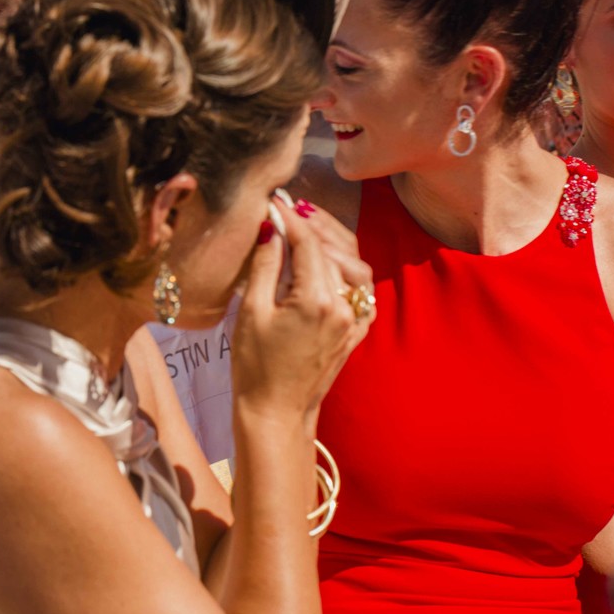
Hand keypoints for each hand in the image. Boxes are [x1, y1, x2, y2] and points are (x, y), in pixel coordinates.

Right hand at [232, 197, 373, 424]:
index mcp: (317, 301)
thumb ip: (265, 264)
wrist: (275, 412)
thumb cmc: (254, 367)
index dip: (289, 218)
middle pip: (334, 249)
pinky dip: (348, 269)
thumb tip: (270, 227)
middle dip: (311, 225)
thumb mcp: (252, 312)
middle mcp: (344, 307)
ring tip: (308, 228)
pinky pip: (362, 291)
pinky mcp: (356, 332)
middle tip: (287, 210)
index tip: (273, 202)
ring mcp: (355, 320)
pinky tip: (330, 261)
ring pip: (354, 265)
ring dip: (333, 243)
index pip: (307, 244)